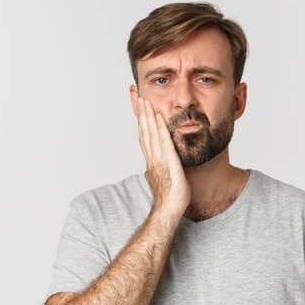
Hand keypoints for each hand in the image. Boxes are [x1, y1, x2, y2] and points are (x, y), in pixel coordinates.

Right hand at [136, 97, 190, 220]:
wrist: (169, 210)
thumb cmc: (169, 196)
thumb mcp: (163, 177)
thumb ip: (157, 169)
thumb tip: (151, 169)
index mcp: (151, 158)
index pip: (143, 134)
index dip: (140, 118)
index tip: (136, 103)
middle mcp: (152, 156)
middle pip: (143, 129)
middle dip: (140, 111)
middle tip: (135, 94)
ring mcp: (159, 159)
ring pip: (150, 133)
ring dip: (147, 116)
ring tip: (144, 100)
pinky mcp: (169, 162)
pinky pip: (164, 142)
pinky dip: (160, 129)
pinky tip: (159, 117)